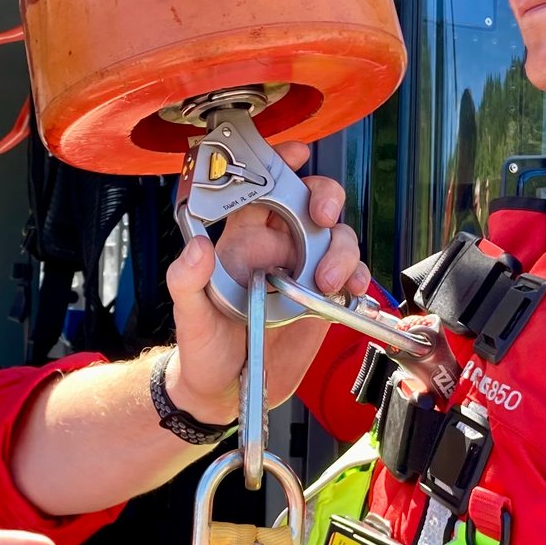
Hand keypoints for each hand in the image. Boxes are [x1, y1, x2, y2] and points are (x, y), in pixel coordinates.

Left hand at [162, 141, 369, 425]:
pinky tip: (351, 292)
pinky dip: (358, 279)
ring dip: (342, 251)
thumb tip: (197, 248)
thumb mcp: (187, 314)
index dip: (281, 163)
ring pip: (338, 239)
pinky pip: (351, 279)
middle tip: (322, 216)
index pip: (263, 188)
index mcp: (242, 240)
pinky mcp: (324, 301)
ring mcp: (305, 273)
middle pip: (311, 203)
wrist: (225, 392)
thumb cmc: (201, 346)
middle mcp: (278, 249)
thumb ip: (187, 280)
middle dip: (324, 197)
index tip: (296, 153)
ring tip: (327, 282)